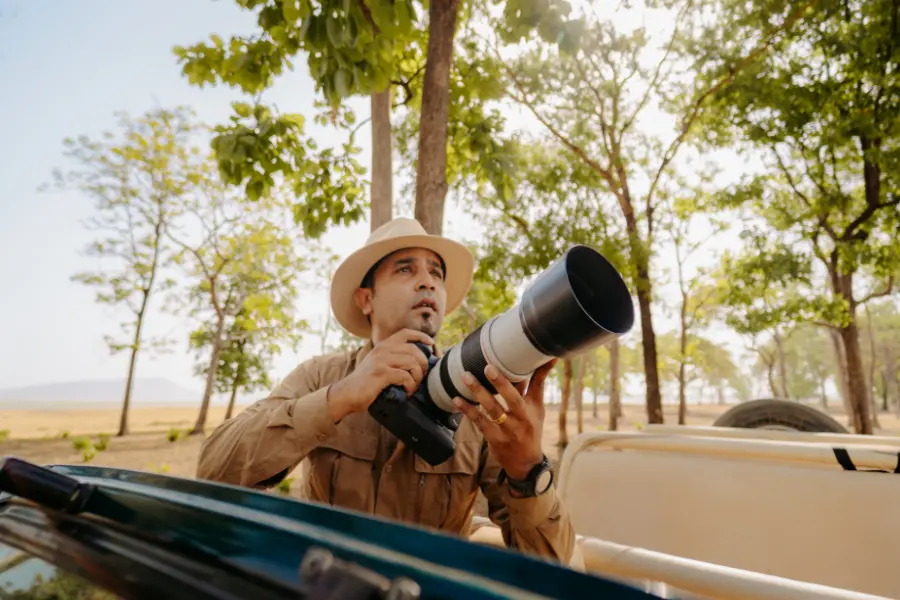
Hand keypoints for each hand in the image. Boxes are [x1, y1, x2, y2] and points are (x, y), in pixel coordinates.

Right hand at [328, 329, 433, 421]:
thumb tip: (418, 360)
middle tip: (422, 376)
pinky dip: (410, 386)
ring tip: (413, 386)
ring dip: (417, 377)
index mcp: (383, 345)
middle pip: (414, 350)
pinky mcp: (381, 374)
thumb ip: (393, 358)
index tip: (431, 344)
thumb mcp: (379, 363)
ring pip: (412, 363)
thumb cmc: (367, 381)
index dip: (421, 336)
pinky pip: (405, 376)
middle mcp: (382, 350)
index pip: (406, 333)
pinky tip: (407, 392)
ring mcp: (381, 361)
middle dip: (423, 364)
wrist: (347, 393)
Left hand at [452, 359, 557, 479]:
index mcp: (529, 413)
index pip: (521, 396)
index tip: (500, 365)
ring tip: (465, 377)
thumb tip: (549, 358)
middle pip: (509, 402)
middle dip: (498, 384)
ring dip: (477, 393)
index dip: (512, 382)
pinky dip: (467, 410)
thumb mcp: (537, 407)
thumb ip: (538, 382)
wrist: (525, 462)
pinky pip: (479, 422)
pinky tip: (456, 399)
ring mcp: (504, 432)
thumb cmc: (531, 427)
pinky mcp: (492, 438)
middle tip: (486, 367)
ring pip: (491, 411)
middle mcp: (518, 423)